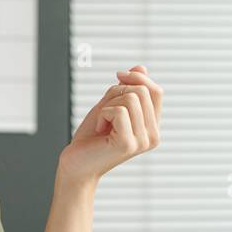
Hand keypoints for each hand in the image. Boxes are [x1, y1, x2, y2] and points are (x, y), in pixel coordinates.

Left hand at [58, 65, 161, 185]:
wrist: (75, 165)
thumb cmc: (91, 138)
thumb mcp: (110, 106)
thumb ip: (127, 88)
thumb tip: (141, 67)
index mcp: (152, 127)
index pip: (156, 91)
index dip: (138, 78)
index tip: (118, 76)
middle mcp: (153, 136)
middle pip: (142, 91)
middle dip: (117, 93)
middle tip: (105, 113)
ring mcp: (142, 141)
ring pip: (131, 98)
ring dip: (108, 105)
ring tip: (102, 124)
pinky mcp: (128, 143)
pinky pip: (118, 110)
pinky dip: (102, 114)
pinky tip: (99, 131)